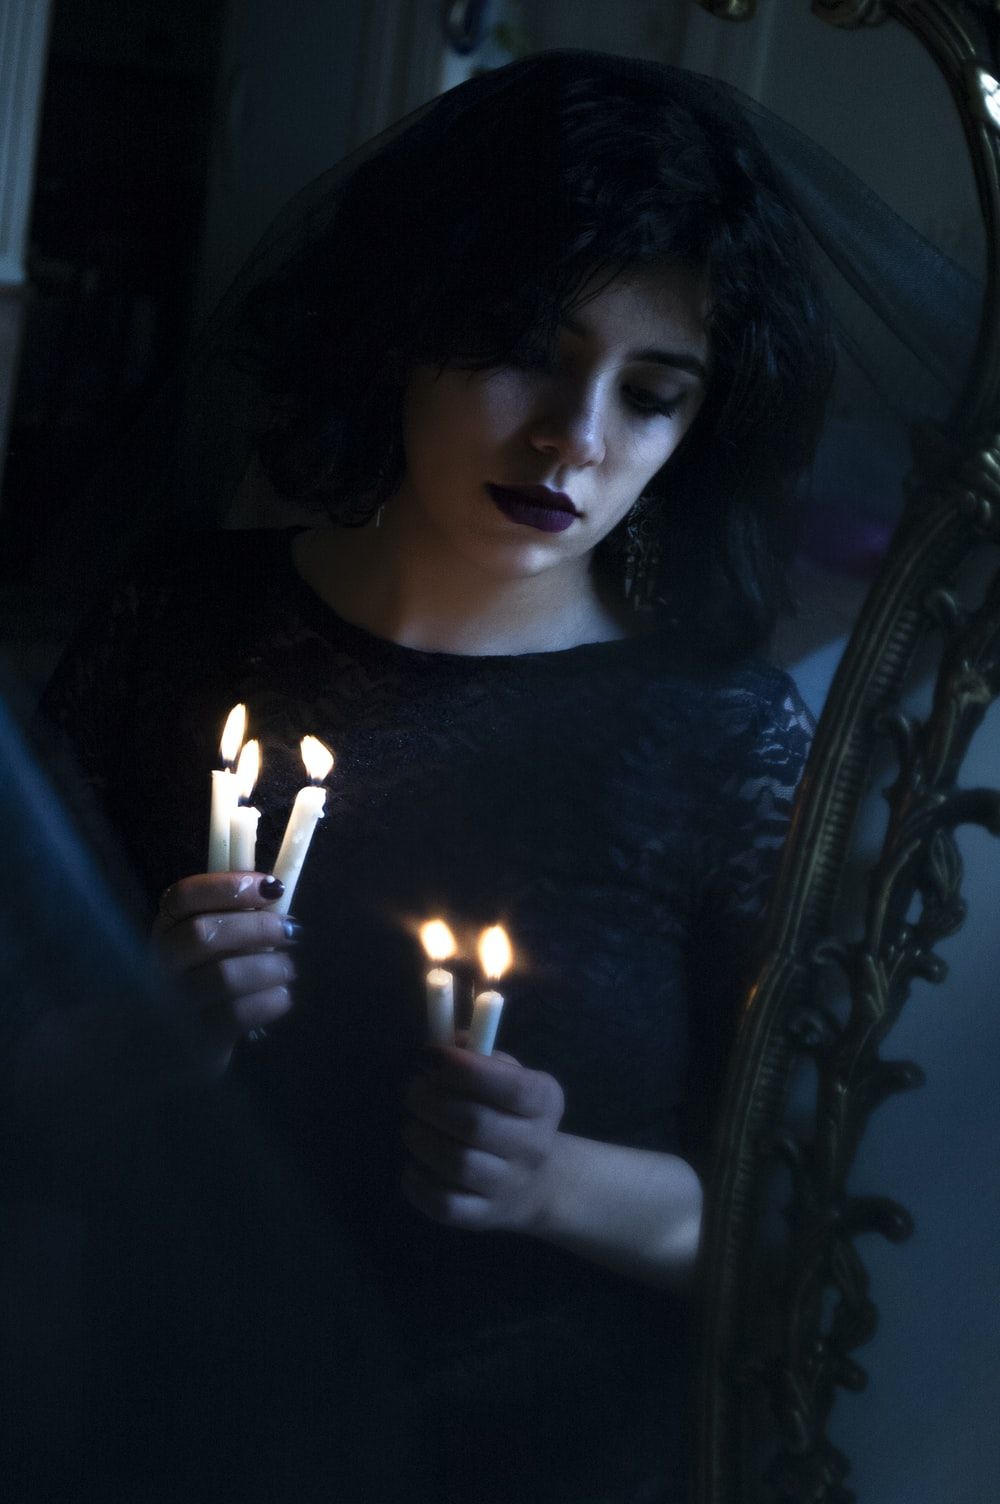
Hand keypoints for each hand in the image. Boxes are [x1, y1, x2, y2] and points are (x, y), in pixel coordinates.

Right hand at [152, 872, 296, 1065]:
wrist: (168, 1046)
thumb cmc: (203, 982)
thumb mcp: (209, 947)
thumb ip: (233, 919)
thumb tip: (276, 892)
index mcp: (165, 931)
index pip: (183, 896)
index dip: (229, 886)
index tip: (271, 886)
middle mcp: (161, 965)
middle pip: (202, 934)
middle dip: (256, 927)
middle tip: (291, 930)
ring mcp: (173, 1004)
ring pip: (223, 976)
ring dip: (268, 966)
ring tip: (288, 968)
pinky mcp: (194, 1039)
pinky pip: (236, 1015)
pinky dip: (268, 1001)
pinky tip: (281, 996)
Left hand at [402, 1044, 564, 1232]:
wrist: (538, 1181)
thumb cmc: (511, 1113)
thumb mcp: (509, 1076)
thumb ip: (477, 1054)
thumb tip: (442, 1042)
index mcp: (545, 1102)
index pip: (511, 1087)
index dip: (464, 1069)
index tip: (428, 1055)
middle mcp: (535, 1146)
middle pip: (476, 1125)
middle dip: (431, 1102)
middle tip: (410, 1091)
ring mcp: (511, 1186)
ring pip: (458, 1164)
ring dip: (421, 1139)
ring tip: (412, 1126)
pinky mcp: (485, 1218)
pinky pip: (444, 1204)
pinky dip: (417, 1182)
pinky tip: (413, 1165)